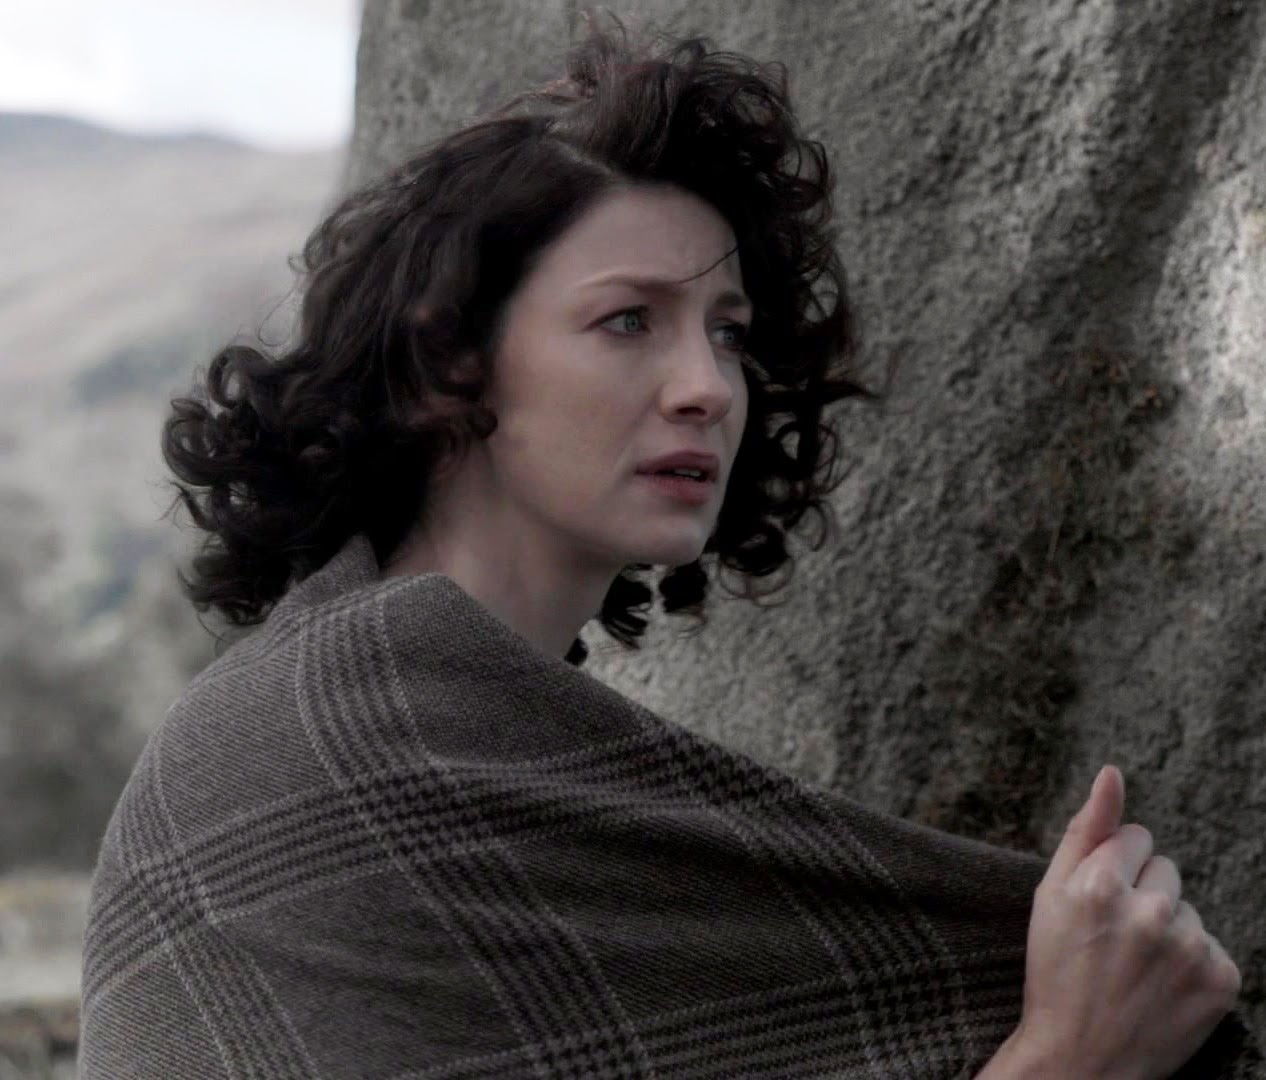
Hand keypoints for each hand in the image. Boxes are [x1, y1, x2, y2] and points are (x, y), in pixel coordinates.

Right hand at [1010, 765, 1240, 1078]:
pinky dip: (1192, 963)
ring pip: (1187, 908)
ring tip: (1137, 966)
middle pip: (1165, 868)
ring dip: (1167, 928)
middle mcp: (1148, 911)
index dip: (1113, 868)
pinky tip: (1162, 987)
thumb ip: (1084, 829)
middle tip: (1114, 938)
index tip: (1098, 902)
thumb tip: (1112, 771)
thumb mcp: (1049, 896)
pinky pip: (1213, 945)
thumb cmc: (1055, 971)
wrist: (1079, 1060)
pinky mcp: (1221, 979)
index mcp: (1099, 884)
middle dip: (1142, 893)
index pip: (1135, 836)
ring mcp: (1188, 947)